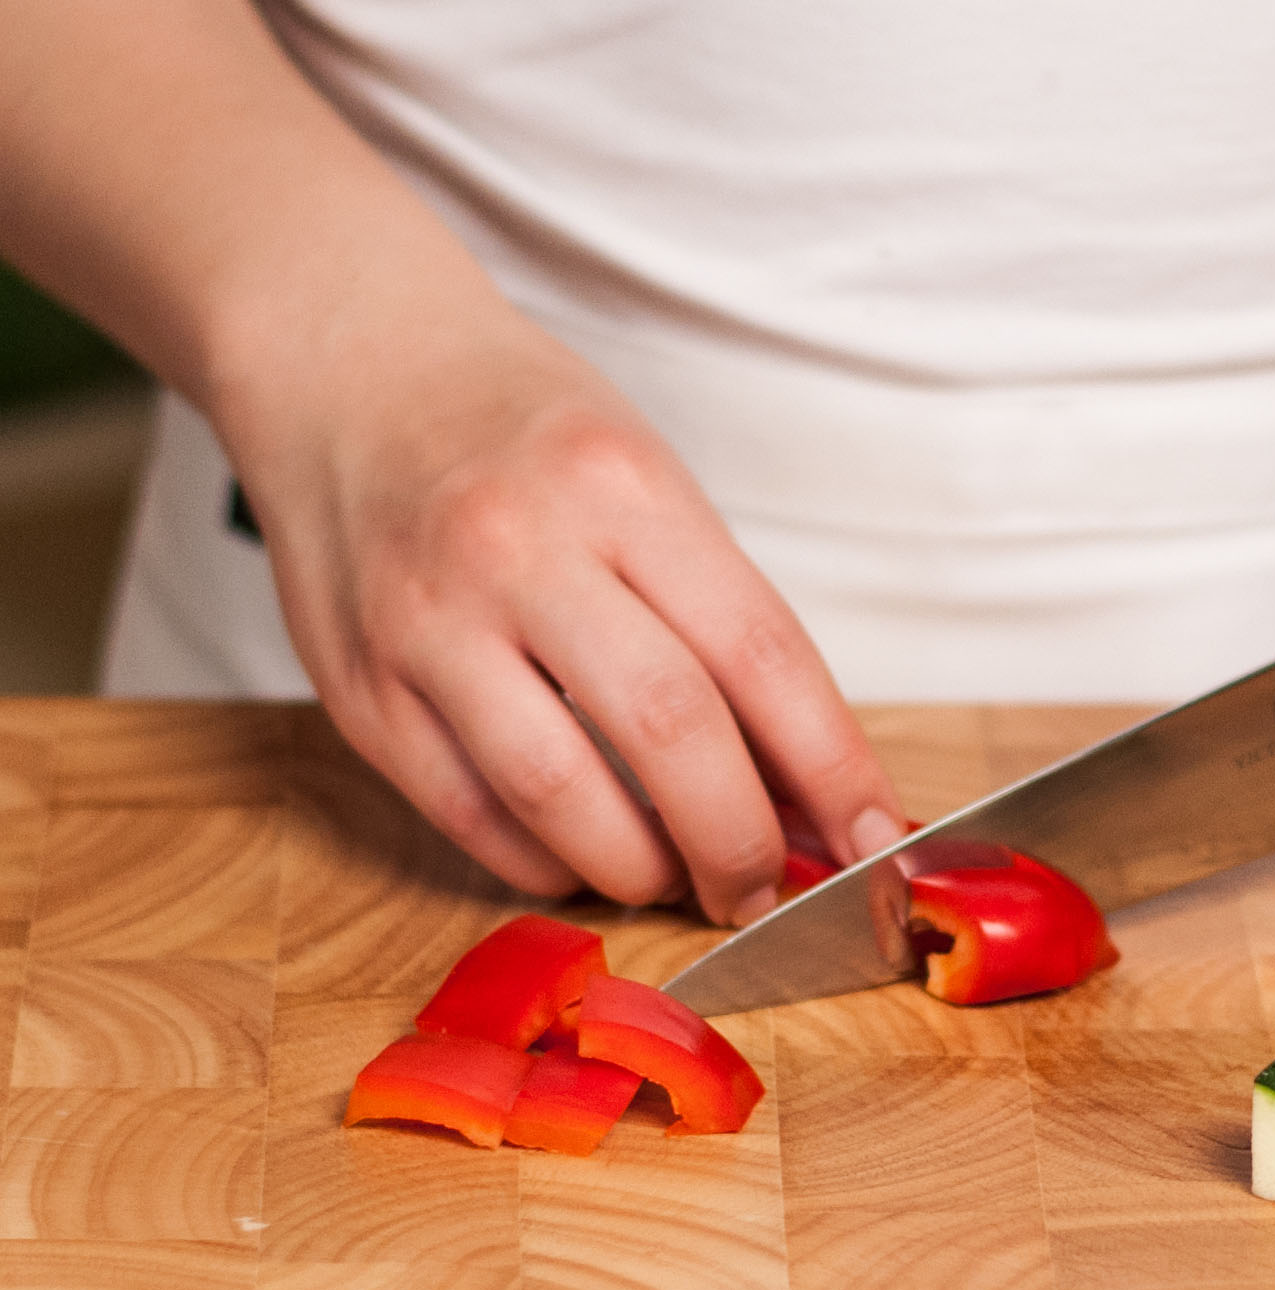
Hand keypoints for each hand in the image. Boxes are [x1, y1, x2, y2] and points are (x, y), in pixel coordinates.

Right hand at [234, 302, 903, 921]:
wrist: (348, 364)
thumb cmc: (525, 434)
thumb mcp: (647, 481)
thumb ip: (720, 621)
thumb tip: (804, 782)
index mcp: (620, 487)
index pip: (761, 653)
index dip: (833, 767)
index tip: (874, 840)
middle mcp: (518, 550)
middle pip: (668, 734)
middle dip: (739, 840)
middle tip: (763, 887)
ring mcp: (426, 623)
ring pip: (561, 797)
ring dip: (642, 869)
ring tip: (675, 877)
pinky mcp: (358, 690)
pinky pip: (469, 817)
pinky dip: (546, 862)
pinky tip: (582, 856)